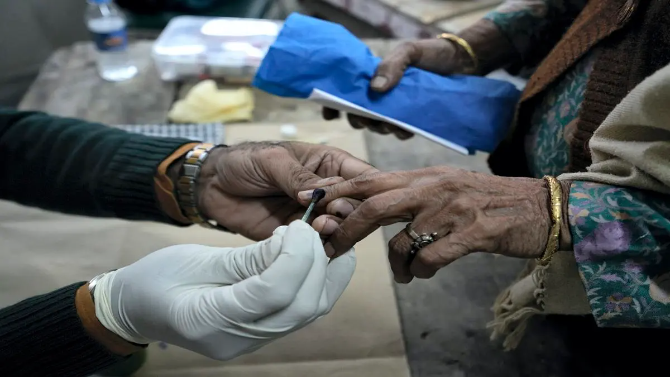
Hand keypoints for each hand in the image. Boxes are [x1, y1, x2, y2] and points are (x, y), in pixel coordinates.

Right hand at [93, 221, 355, 360]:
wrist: (136, 308)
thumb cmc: (156, 279)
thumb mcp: (197, 259)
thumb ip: (249, 257)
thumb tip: (295, 241)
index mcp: (210, 321)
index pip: (273, 293)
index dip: (295, 256)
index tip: (299, 225)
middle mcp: (238, 340)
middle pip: (302, 306)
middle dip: (314, 261)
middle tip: (308, 227)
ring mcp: (252, 341)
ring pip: (310, 311)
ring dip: (323, 271)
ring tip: (312, 238)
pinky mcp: (262, 332)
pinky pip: (301, 309)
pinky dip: (316, 280)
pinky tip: (310, 253)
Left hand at [197, 141, 376, 240]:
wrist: (212, 186)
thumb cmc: (244, 162)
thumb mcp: (273, 161)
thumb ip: (300, 177)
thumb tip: (328, 191)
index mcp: (331, 165)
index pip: (364, 177)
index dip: (370, 189)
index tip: (362, 198)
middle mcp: (330, 192)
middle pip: (359, 207)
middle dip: (353, 212)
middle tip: (333, 212)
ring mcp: (317, 216)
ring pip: (343, 229)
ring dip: (338, 230)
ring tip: (320, 225)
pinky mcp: (300, 236)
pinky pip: (320, 245)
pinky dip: (321, 245)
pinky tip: (311, 238)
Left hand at [302, 167, 570, 282]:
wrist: (542, 207)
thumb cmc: (491, 200)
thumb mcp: (448, 186)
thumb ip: (413, 193)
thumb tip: (375, 209)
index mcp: (425, 175)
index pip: (370, 178)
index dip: (338, 189)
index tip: (312, 201)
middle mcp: (434, 188)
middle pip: (374, 205)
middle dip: (346, 229)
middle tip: (330, 248)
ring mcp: (452, 209)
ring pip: (400, 241)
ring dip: (395, 265)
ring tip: (404, 273)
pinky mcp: (472, 233)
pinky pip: (430, 259)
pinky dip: (420, 272)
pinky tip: (426, 273)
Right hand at [323, 38, 474, 139]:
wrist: (462, 63)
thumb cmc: (432, 54)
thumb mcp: (409, 51)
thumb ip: (392, 65)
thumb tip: (376, 89)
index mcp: (372, 78)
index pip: (345, 94)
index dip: (333, 106)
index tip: (330, 116)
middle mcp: (380, 97)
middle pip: (359, 115)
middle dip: (359, 120)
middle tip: (368, 118)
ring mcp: (395, 110)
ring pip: (378, 127)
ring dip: (380, 128)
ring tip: (390, 123)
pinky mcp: (411, 120)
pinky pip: (400, 132)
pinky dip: (400, 132)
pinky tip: (406, 129)